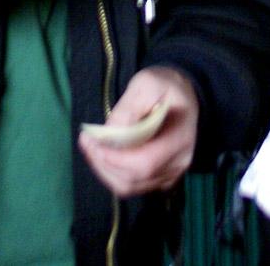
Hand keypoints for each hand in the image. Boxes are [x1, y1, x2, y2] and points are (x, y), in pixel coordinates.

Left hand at [78, 66, 198, 196]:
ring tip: (91, 147)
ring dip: (104, 169)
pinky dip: (112, 173)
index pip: (145, 162)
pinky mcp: (160, 178)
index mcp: (180, 138)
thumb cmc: (165, 86)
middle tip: (86, 141)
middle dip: (104, 162)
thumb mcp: (147, 83)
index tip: (94, 142)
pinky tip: (103, 154)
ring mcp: (170, 174)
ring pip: (129, 186)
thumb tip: (110, 133)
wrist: (182, 96)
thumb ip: (129, 107)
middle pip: (134, 178)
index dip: (116, 158)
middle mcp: (178, 163)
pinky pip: (132, 185)